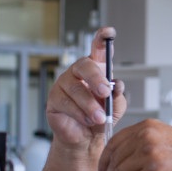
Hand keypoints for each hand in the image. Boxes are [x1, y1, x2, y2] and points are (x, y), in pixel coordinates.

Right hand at [43, 26, 126, 170]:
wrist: (87, 138)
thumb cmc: (101, 118)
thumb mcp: (116, 107)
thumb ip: (118, 95)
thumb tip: (116, 85)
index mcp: (96, 69)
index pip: (98, 49)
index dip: (103, 39)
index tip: (109, 32)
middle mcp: (78, 73)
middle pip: (84, 66)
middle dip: (96, 79)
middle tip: (105, 92)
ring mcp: (63, 84)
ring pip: (75, 89)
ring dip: (90, 105)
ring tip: (99, 118)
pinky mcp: (53, 100)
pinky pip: (65, 104)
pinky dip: (80, 114)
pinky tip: (86, 121)